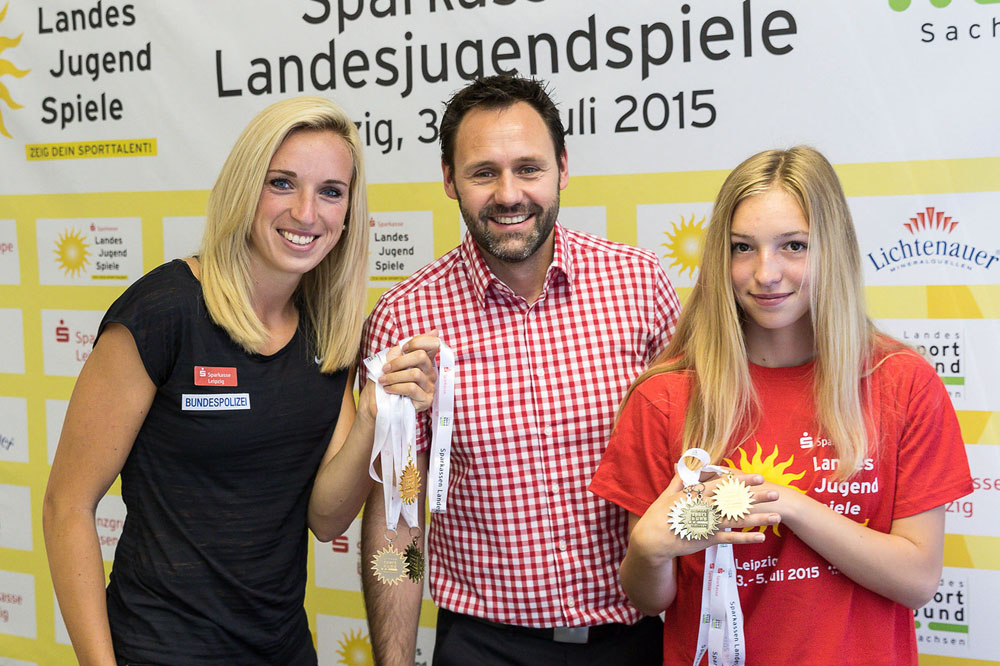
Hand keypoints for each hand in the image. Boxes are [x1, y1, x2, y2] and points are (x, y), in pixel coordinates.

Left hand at [360, 332, 440, 421]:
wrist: (375, 404)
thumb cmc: (385, 381)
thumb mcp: (392, 360)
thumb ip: (406, 347)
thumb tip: (434, 331)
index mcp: (424, 361)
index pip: (433, 343)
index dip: (418, 342)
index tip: (403, 348)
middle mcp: (430, 372)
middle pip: (421, 356)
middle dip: (399, 361)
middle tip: (385, 368)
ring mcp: (430, 387)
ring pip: (415, 374)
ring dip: (394, 376)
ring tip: (383, 381)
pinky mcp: (426, 400)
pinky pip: (412, 388)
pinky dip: (397, 387)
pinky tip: (388, 390)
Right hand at [629, 468, 780, 565]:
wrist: (651, 539)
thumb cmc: (659, 514)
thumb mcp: (669, 492)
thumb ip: (681, 477)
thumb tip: (685, 461)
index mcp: (696, 493)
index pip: (724, 484)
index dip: (742, 480)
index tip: (759, 477)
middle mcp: (705, 507)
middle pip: (735, 500)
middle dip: (756, 497)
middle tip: (776, 493)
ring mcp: (707, 523)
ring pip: (736, 520)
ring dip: (757, 518)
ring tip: (776, 516)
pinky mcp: (706, 539)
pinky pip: (729, 539)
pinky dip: (745, 539)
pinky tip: (760, 537)